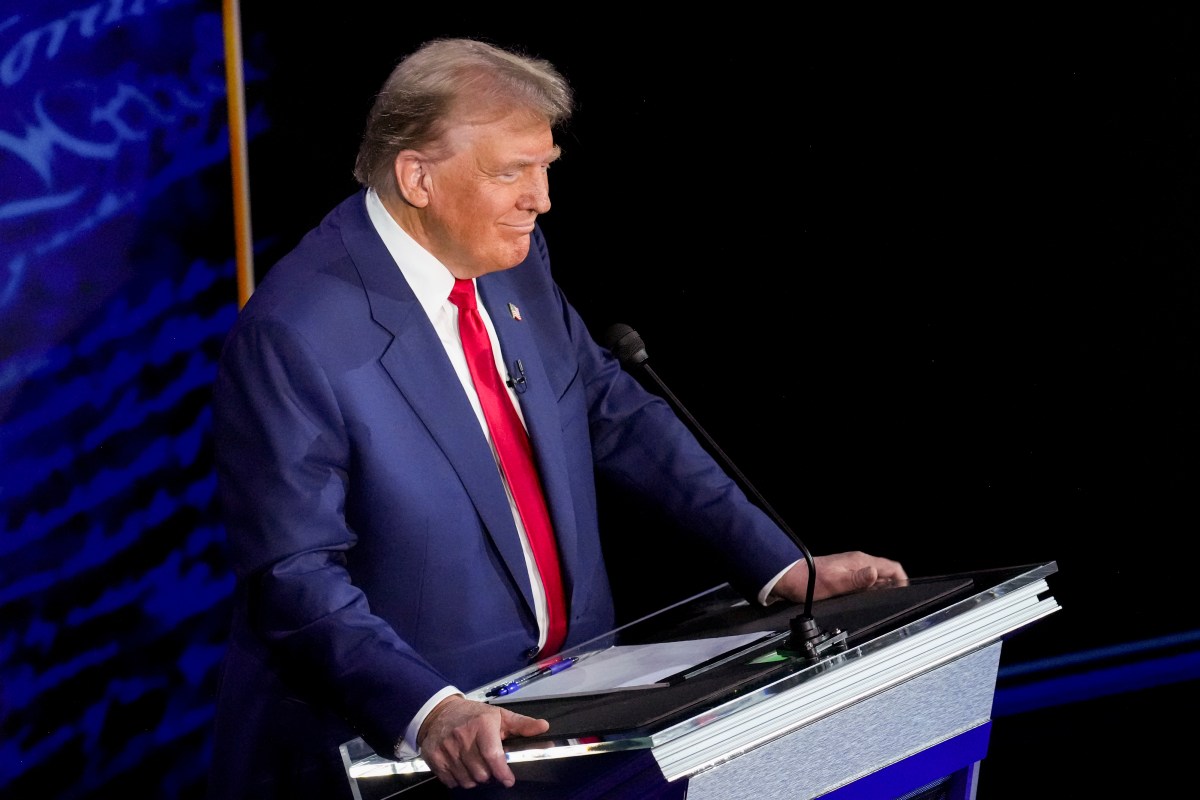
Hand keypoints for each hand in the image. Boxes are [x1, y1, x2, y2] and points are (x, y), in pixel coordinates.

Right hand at [417, 694, 549, 788]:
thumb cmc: (473, 715)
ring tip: (475, 764)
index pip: (493, 756)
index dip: (502, 772)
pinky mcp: (434, 757)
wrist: (440, 711)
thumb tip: (544, 727)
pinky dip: (458, 779)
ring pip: (467, 780)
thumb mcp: (499, 715)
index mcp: (482, 724)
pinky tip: (461, 767)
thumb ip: (522, 724)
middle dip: (489, 774)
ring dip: (474, 778)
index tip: (508, 780)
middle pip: (481, 773)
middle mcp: (462, 736)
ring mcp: (446, 748)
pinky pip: (451, 782)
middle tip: (488, 765)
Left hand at [771, 551, 907, 603]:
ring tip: (877, 605)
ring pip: (875, 580)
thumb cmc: (809, 582)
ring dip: (879, 592)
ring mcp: (851, 571)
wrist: (789, 579)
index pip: (892, 567)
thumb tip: (877, 573)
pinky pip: (864, 585)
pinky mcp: (844, 578)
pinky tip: (863, 603)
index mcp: (860, 562)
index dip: (902, 580)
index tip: (904, 594)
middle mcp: (858, 564)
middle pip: (885, 574)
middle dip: (892, 588)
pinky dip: (868, 593)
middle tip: (891, 604)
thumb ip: (857, 579)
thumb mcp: (835, 583)